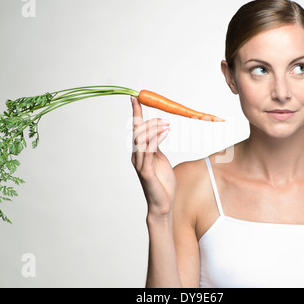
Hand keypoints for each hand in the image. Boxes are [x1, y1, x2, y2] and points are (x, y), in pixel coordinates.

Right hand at [130, 97, 176, 217]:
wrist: (163, 204)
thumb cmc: (163, 184)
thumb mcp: (161, 161)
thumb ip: (156, 148)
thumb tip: (158, 133)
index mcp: (140, 153)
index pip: (136, 130)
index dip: (135, 114)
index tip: (135, 98)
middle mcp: (136, 157)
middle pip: (138, 132)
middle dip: (150, 122)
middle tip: (165, 119)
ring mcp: (139, 164)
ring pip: (141, 140)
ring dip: (154, 129)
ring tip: (167, 124)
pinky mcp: (145, 172)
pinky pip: (149, 151)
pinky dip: (156, 139)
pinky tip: (165, 132)